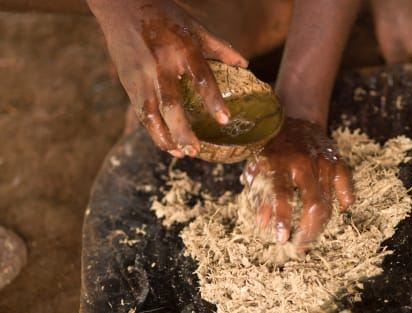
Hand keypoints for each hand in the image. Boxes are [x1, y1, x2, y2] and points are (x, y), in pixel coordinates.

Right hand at [87, 0, 247, 156]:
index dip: (213, 100)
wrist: (122, 6)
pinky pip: (140, 112)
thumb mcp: (195, 27)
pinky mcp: (128, 82)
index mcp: (182, 49)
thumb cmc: (164, 15)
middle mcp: (160, 65)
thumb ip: (219, 47)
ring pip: (150, 114)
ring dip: (164, 137)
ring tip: (180, 154)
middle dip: (182, 130)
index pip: (201, 78)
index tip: (224, 120)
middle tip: (195, 150)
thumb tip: (244, 64)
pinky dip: (152, 131)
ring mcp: (141, 76)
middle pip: (171, 104)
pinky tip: (166, 143)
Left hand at [243, 118, 353, 252]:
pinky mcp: (337, 160)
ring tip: (311, 235)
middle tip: (301, 245)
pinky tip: (339, 210)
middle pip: (313, 203)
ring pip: (328, 201)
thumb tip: (263, 225)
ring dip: (321, 223)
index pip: (282, 195)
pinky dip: (344, 199)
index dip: (283, 219)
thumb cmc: (272, 148)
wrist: (294, 119)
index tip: (281, 239)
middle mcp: (303, 162)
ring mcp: (323, 161)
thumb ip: (260, 196)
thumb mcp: (258, 168)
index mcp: (279, 163)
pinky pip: (345, 184)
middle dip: (309, 230)